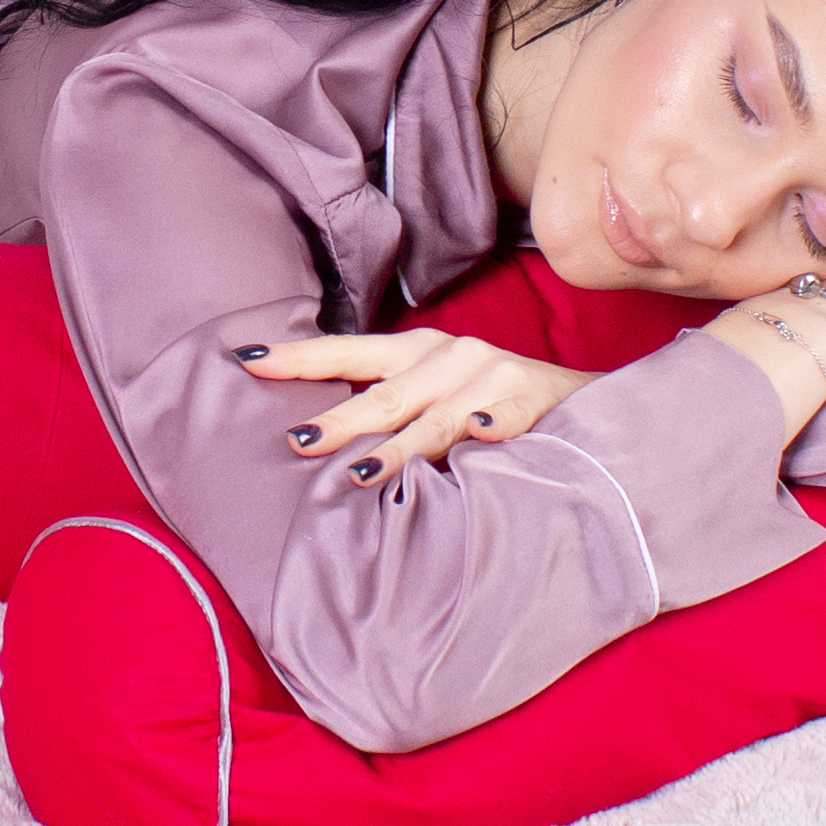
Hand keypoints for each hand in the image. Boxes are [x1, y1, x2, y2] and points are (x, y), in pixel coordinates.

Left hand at [233, 330, 600, 489]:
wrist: (581, 403)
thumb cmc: (490, 404)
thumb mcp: (434, 397)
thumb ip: (387, 412)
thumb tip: (312, 441)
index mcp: (416, 353)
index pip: (346, 354)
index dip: (297, 358)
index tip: (244, 359)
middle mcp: (449, 356)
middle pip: (382, 393)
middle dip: (337, 420)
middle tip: (295, 442)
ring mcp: (490, 376)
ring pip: (434, 418)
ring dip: (397, 447)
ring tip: (359, 473)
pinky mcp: (530, 399)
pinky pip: (502, 419)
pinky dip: (489, 428)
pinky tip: (477, 438)